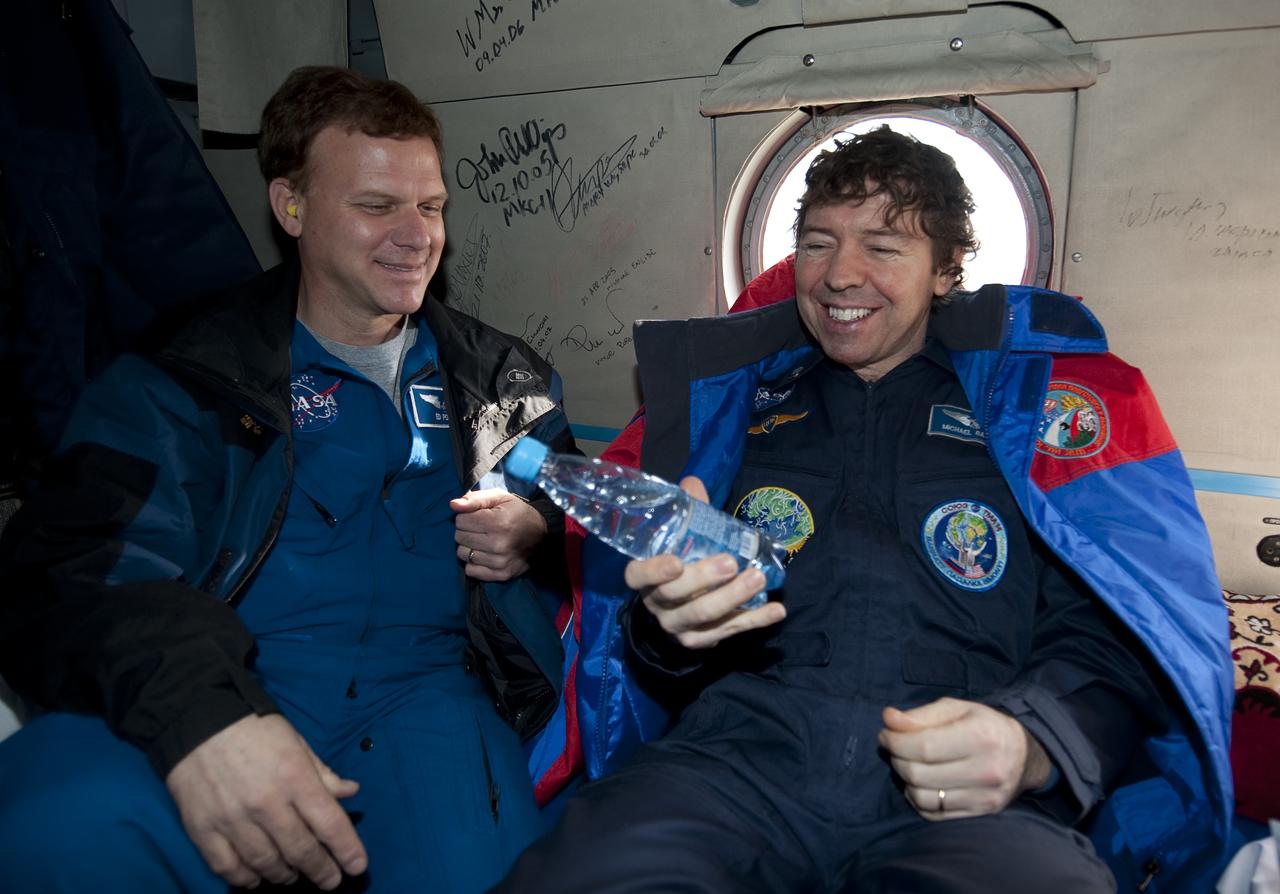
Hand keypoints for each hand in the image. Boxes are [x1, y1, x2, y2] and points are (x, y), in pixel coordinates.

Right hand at [165, 714, 365, 889]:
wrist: (198, 720)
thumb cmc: (255, 729)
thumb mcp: (297, 743)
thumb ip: (323, 773)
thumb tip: (351, 793)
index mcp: (295, 778)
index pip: (329, 824)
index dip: (347, 850)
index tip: (357, 867)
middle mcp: (266, 804)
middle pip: (301, 850)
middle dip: (321, 870)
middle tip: (330, 881)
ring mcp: (233, 820)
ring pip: (265, 864)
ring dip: (284, 876)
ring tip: (293, 876)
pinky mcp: (203, 829)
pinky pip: (227, 867)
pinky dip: (244, 878)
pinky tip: (256, 879)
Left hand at [451, 488, 548, 581]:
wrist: (542, 535)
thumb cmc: (517, 513)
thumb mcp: (499, 497)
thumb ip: (475, 499)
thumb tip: (453, 505)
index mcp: (498, 522)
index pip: (460, 520)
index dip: (466, 516)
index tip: (478, 516)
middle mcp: (498, 544)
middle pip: (459, 537)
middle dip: (466, 531)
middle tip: (481, 528)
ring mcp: (500, 562)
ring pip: (463, 554)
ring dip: (469, 547)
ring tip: (482, 541)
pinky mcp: (501, 575)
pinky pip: (471, 571)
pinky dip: (474, 563)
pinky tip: (484, 554)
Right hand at [625, 476, 785, 649]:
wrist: (677, 609)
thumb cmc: (679, 560)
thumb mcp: (677, 538)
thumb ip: (687, 512)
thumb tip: (693, 483)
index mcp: (644, 578)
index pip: (638, 575)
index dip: (654, 570)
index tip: (676, 561)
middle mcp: (657, 604)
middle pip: (676, 596)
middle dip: (705, 579)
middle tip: (731, 563)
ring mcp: (678, 625)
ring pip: (704, 615)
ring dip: (733, 597)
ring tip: (758, 578)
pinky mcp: (701, 640)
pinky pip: (729, 630)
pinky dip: (754, 620)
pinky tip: (776, 610)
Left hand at [878, 697, 1051, 820]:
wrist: (1022, 755)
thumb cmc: (982, 725)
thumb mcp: (955, 709)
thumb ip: (920, 715)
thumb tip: (888, 719)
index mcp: (981, 737)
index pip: (924, 746)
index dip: (895, 741)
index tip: (885, 734)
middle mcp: (986, 770)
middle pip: (919, 773)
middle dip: (897, 758)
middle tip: (895, 747)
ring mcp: (985, 797)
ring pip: (923, 797)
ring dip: (905, 780)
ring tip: (908, 764)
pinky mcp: (981, 814)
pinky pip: (934, 814)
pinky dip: (918, 799)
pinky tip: (920, 783)